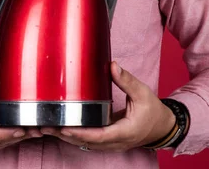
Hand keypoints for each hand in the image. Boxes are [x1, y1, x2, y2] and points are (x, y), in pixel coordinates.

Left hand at [40, 62, 175, 151]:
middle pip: (86, 142)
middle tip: (46, 125)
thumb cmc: (153, 111)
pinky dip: (75, 136)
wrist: (162, 126)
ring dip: (68, 137)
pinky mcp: (108, 140)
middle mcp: (115, 141)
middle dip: (66, 135)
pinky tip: (63, 128)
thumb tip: (112, 65)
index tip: (64, 127)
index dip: (79, 132)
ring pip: (85, 144)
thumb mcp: (142, 93)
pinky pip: (89, 141)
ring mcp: (111, 143)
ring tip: (48, 127)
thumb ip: (126, 80)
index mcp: (123, 132)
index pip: (97, 135)